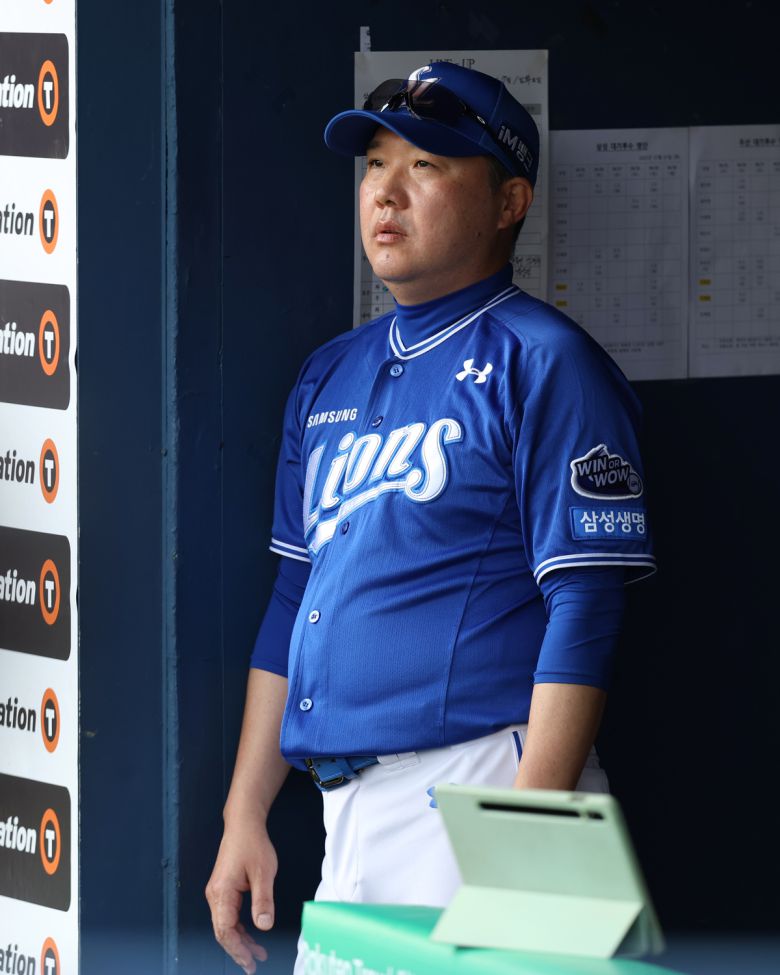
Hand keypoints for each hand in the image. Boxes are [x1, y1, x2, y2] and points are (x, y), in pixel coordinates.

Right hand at [205, 820, 277, 972]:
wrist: (244, 824)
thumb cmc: (252, 844)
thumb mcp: (263, 872)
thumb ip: (263, 900)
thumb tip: (263, 926)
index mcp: (221, 892)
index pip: (225, 930)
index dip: (237, 949)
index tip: (250, 962)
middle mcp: (215, 895)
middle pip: (223, 932)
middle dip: (238, 950)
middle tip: (254, 965)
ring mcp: (218, 893)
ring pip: (225, 926)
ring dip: (240, 941)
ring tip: (257, 954)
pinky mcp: (224, 890)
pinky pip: (228, 916)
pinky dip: (239, 929)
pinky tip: (252, 935)